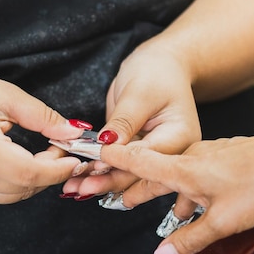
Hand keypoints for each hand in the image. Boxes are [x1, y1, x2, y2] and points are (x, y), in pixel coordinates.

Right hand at [0, 73, 86, 202]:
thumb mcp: (1, 94)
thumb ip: (41, 115)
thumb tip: (73, 133)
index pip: (29, 172)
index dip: (58, 169)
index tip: (75, 157)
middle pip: (27, 186)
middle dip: (53, 171)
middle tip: (62, 148)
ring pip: (19, 195)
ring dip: (40, 178)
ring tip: (46, 154)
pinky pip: (5, 195)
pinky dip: (23, 183)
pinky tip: (26, 163)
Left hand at [61, 44, 201, 197]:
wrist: (162, 65)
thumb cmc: (156, 72)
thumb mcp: (139, 93)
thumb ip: (124, 122)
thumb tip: (107, 146)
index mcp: (180, 137)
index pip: (148, 156)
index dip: (120, 162)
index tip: (94, 164)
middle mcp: (171, 153)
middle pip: (140, 174)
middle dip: (108, 181)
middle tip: (80, 187)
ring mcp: (156, 156)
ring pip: (128, 176)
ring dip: (101, 183)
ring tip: (74, 188)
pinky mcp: (141, 155)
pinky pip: (121, 168)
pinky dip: (101, 174)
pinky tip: (81, 180)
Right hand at [101, 132, 253, 253]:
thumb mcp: (223, 221)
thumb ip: (190, 239)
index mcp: (184, 169)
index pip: (138, 161)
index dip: (113, 159)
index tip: (91, 154)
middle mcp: (194, 157)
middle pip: (155, 171)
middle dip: (136, 185)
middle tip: (118, 196)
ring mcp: (212, 154)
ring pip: (181, 174)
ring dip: (170, 192)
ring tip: (170, 215)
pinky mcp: (229, 156)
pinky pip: (200, 173)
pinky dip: (192, 189)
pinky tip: (202, 204)